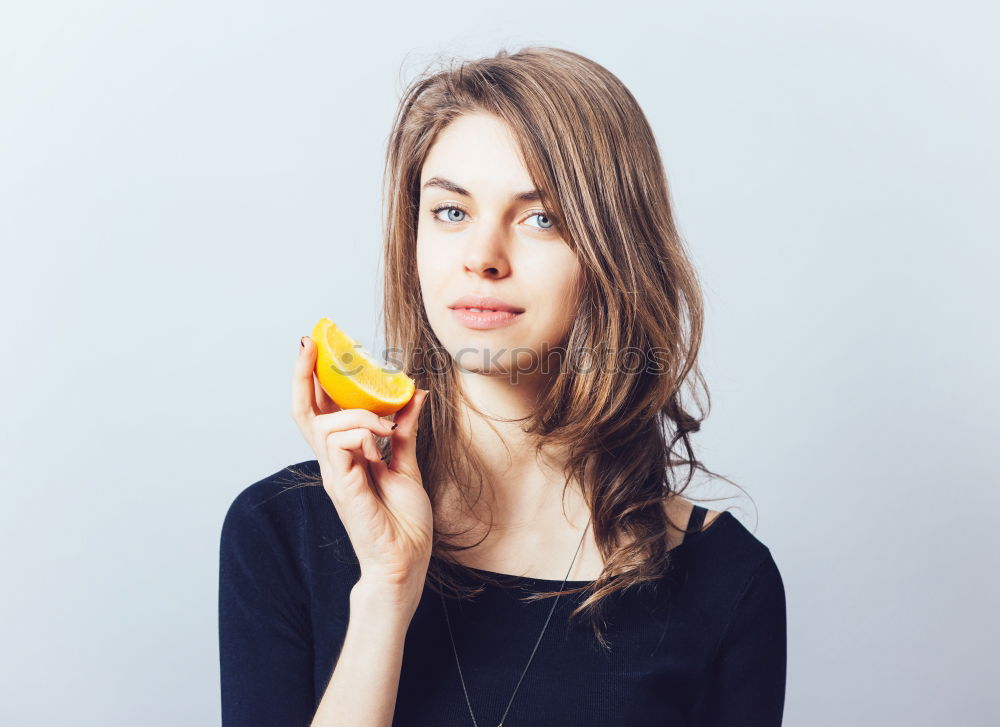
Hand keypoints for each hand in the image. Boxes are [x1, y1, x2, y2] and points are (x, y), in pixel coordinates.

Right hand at [291, 335, 431, 605]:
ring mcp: (335, 474)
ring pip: (326, 424)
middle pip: (305, 411)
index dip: (313, 379)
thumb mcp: (407, 464)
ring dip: (358, 413)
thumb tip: (414, 394)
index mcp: (345, 454)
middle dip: (305, 374)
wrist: (405, 561)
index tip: (315, 346)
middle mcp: (334, 461)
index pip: (320, 410)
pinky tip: (382, 441)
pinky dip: (362, 433)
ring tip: (386, 425)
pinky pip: (341, 444)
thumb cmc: (403, 521)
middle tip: (311, 344)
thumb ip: (406, 431)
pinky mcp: (343, 487)